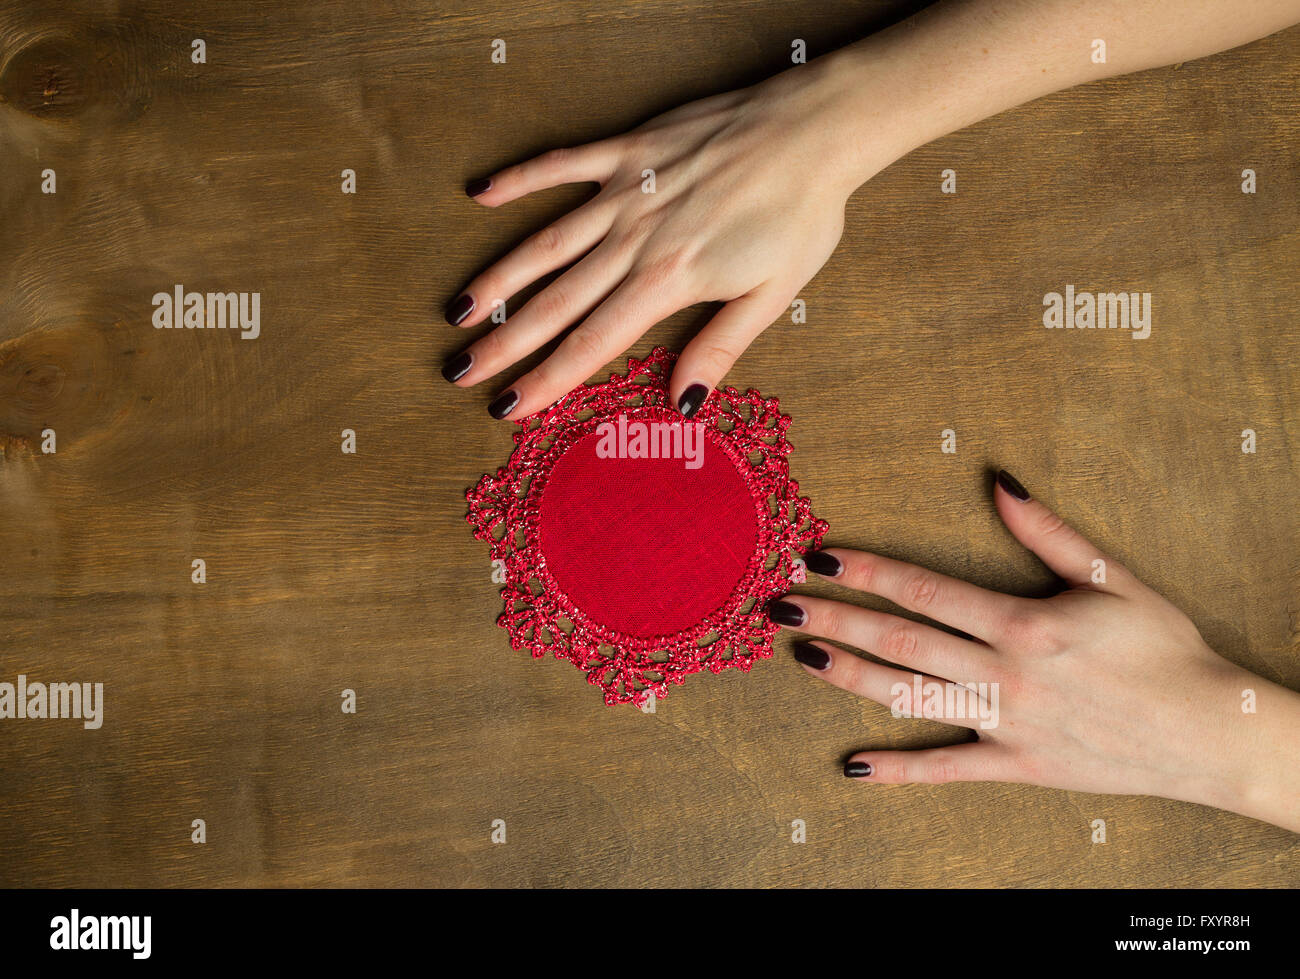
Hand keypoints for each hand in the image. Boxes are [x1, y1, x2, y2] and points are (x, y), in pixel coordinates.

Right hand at [442, 59, 878, 419]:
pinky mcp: (629, 150)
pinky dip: (521, 179)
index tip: (507, 407)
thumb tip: (683, 403)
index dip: (547, 379)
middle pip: (556, 302)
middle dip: (504, 343)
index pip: (594, 343)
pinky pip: (562, 165)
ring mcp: (627, 191)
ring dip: (498, 280)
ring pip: (546, 243)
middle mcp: (636, 239)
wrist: (816, 130)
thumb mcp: (773, 295)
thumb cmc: (803, 215)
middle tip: (458, 372)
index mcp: (670, 280)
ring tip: (458, 312)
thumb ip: (719, 348)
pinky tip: (481, 196)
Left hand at [770, 470, 1299, 832]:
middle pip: (901, 642)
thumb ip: (1047, 533)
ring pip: (910, 700)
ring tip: (801, 658)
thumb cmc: (1164, 649)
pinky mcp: (1017, 765)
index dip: (867, 570)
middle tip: (781, 606)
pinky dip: (900, 771)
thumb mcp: (1111, 579)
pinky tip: (854, 766)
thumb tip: (999, 482)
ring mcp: (1006, 724)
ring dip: (850, 678)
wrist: (1210, 731)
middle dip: (836, 620)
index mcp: (1023, 623)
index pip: (925, 590)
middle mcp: (1004, 674)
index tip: (820, 554)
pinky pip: (948, 771)